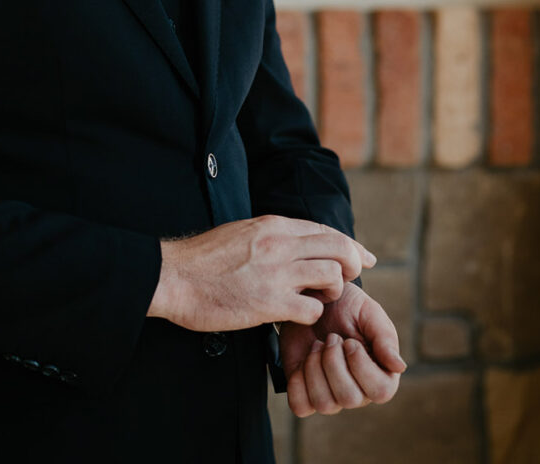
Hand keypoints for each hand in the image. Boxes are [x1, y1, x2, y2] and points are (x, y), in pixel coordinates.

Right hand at [147, 215, 375, 331]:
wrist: (175, 276)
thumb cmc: (204, 259)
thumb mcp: (242, 232)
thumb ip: (271, 236)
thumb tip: (294, 243)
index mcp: (273, 225)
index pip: (325, 229)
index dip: (350, 244)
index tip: (364, 257)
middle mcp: (280, 244)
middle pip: (339, 247)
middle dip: (353, 263)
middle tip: (349, 278)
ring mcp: (277, 273)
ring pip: (332, 275)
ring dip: (332, 290)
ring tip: (318, 298)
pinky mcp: (269, 303)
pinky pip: (312, 309)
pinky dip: (311, 314)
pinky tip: (297, 314)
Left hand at [281, 282, 405, 416]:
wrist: (315, 300)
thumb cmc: (348, 307)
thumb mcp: (369, 313)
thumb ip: (385, 338)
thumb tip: (400, 367)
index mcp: (380, 374)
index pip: (381, 391)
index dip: (362, 366)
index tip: (350, 341)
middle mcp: (358, 390)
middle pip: (349, 399)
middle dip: (334, 363)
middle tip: (331, 338)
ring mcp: (331, 394)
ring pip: (324, 404)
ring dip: (315, 368)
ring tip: (317, 345)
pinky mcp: (305, 392)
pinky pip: (301, 406)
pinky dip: (297, 383)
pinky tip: (303, 358)